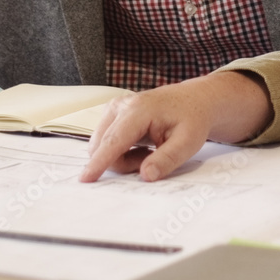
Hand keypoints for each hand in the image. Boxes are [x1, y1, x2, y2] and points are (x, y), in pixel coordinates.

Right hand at [80, 72, 271, 182]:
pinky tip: (141, 145)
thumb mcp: (188, 142)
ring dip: (122, 158)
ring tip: (149, 150)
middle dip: (123, 163)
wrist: (194, 100)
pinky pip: (105, 142)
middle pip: (104, 146)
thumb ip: (167, 159)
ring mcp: (114, 107)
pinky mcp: (112, 113)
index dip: (99, 162)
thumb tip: (146, 175)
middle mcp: (121, 105)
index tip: (85, 178)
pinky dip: (120, 151)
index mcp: (139, 110)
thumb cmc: (192, 119)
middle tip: (152, 158)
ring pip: (102, 146)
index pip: (114, 140)